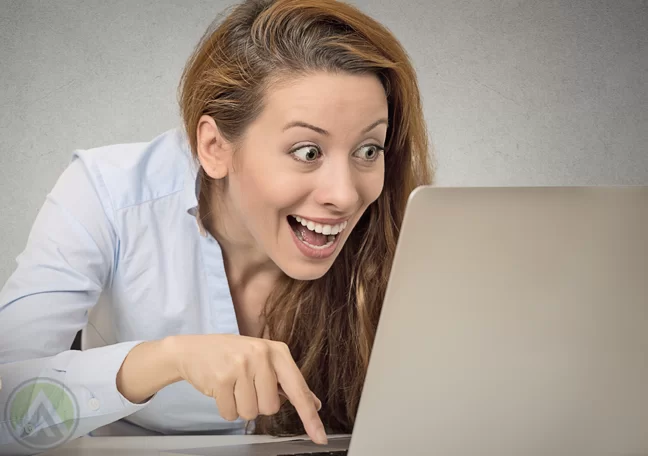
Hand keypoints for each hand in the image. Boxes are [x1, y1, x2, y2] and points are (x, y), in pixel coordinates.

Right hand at [164, 334, 326, 443]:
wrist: (193, 349)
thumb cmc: (233, 356)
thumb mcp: (264, 361)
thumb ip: (289, 383)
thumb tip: (314, 404)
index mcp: (277, 351)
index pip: (298, 389)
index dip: (310, 417)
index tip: (320, 437)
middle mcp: (261, 355)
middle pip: (272, 407)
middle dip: (258, 403)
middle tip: (246, 385)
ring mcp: (240, 366)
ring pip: (251, 413)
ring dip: (241, 407)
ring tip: (233, 386)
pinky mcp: (221, 378)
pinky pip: (231, 414)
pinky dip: (226, 408)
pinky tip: (221, 390)